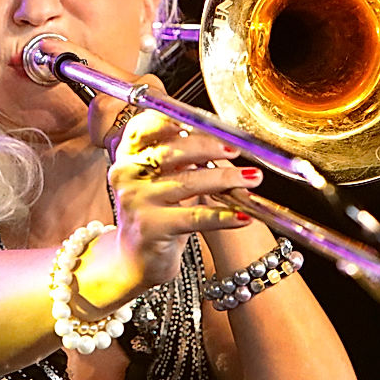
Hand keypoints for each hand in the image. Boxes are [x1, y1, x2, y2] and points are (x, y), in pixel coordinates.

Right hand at [107, 109, 264, 286]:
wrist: (133, 259)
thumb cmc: (154, 213)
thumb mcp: (161, 179)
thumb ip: (182, 158)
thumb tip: (224, 140)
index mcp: (128, 156)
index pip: (145, 126)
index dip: (174, 120)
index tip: (203, 119)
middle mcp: (127, 175)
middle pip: (170, 152)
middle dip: (208, 147)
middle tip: (236, 149)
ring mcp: (137, 202)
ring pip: (188, 183)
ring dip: (225, 179)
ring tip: (252, 178)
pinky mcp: (152, 228)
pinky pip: (195, 217)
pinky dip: (224, 216)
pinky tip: (243, 215)